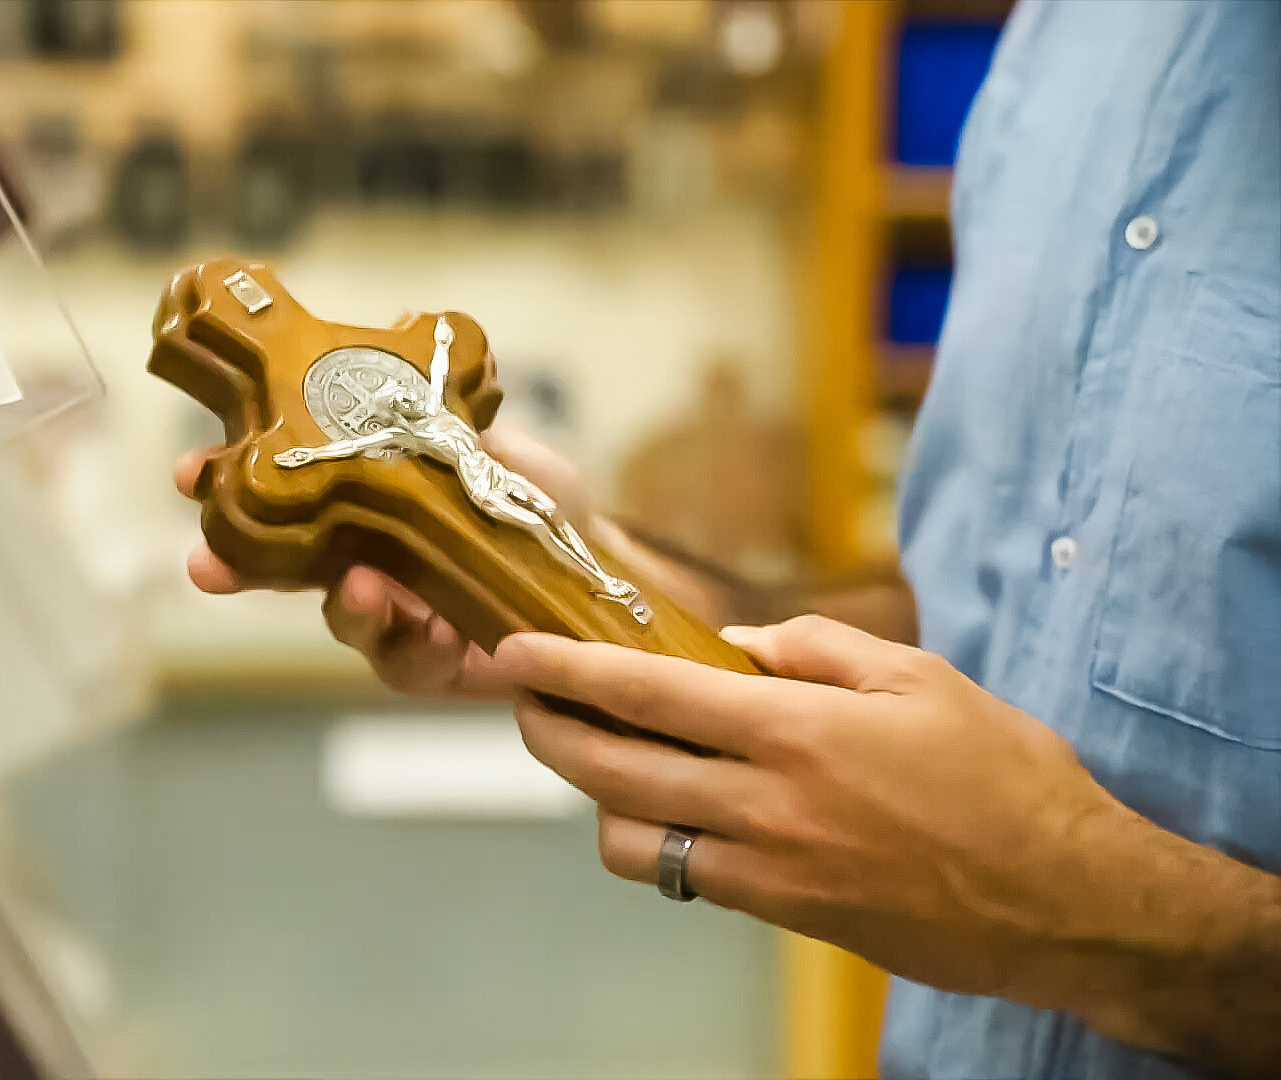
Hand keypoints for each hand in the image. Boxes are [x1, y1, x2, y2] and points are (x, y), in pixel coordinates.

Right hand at [173, 428, 601, 699]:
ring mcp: (393, 617)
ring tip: (363, 589)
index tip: (189, 472)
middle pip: (281, 568)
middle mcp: (361, 561)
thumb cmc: (536, 503)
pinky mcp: (432, 665)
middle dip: (236, 568)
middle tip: (207, 568)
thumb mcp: (492, 442)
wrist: (601, 566)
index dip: (226, 484)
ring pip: (342, 619)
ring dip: (345, 606)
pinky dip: (418, 647)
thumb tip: (400, 319)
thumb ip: (441, 410)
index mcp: (360, 502)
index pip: (278, 492)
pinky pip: (407, 665)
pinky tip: (441, 631)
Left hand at [493, 615, 1141, 1009]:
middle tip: (524, 700)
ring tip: (607, 758)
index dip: (564, 671)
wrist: (1065, 902)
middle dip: (547, 730)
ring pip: (629, 838)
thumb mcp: (921, 677)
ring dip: (598, 796)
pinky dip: (659, 841)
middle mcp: (765, 803)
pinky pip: (685, 878)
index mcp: (795, 730)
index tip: (512, 652)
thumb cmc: (1007, 777)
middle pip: (609, 770)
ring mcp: (768, 869)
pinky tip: (676, 809)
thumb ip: (815, 650)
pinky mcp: (783, 917)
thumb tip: (739, 646)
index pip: (644, 693)